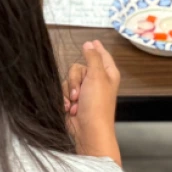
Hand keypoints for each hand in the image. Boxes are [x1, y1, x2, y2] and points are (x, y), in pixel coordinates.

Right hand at [66, 41, 121, 159]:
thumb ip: (92, 58)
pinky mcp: (74, 101)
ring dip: (69, 92)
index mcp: (107, 74)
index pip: (102, 56)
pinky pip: (64, 91)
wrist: (88, 130)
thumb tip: (89, 44)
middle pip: (78, 67)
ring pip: (69, 80)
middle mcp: (96, 81)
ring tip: (75, 104)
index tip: (93, 41)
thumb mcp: (97, 76)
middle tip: (79, 92)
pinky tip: (70, 108)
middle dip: (75, 80)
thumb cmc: (97, 106)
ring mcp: (84, 92)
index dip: (96, 49)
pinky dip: (65, 100)